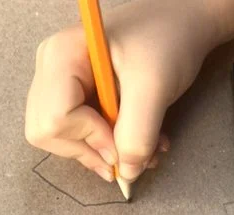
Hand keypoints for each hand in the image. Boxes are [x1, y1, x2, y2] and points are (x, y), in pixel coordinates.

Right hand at [24, 0, 220, 182]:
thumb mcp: (155, 88)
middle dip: (91, 152)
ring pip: (63, 140)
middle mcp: (52, 70)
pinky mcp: (75, 97)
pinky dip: (109, 147)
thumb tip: (126, 173)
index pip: (54, 119)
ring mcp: (61, 84)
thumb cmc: (169, 37)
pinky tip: (136, 142)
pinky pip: (79, 136)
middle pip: (49, 134)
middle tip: (130, 153)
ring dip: (105, 154)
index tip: (122, 143)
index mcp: (61, 56)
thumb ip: (137, 135)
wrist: (184, 22)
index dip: (89, 138)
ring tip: (143, 149)